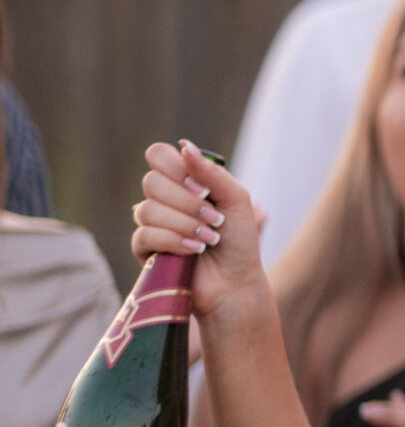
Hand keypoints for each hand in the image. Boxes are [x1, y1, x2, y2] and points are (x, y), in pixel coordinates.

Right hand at [128, 140, 264, 326]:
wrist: (237, 281)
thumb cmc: (239, 240)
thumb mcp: (236, 200)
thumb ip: (212, 173)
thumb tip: (184, 146)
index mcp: (183, 181)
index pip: (158, 155)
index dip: (176, 167)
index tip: (202, 187)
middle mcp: (163, 199)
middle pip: (151, 182)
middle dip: (187, 202)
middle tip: (214, 219)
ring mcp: (151, 223)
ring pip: (146, 209)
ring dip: (185, 224)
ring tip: (209, 239)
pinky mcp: (144, 249)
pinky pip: (144, 235)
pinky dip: (173, 242)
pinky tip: (194, 250)